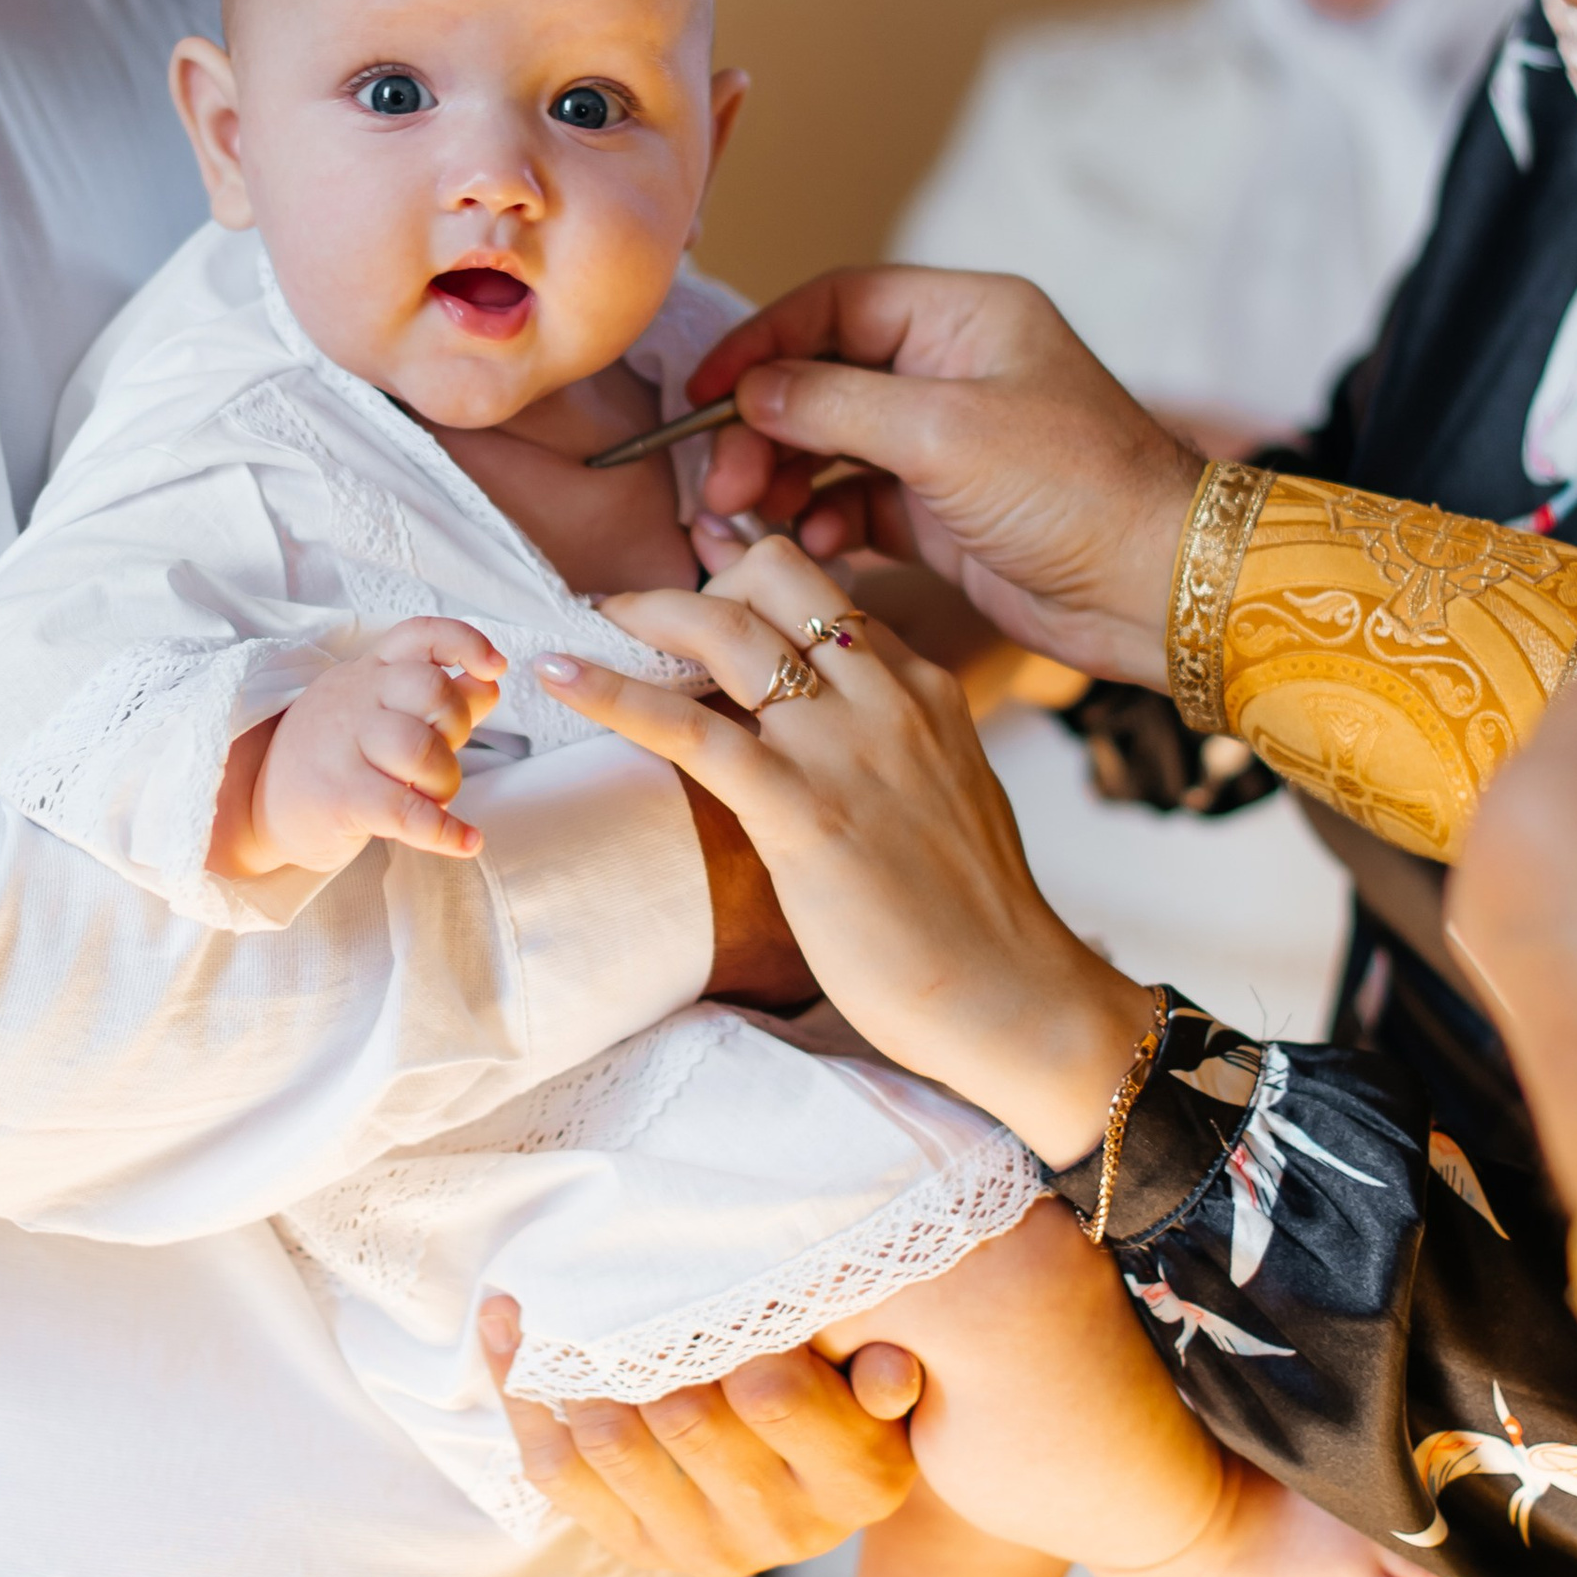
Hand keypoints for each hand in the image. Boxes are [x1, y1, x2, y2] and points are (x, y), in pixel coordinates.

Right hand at [210, 619, 501, 877]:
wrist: (259, 805)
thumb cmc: (335, 757)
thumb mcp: (379, 714)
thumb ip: (438, 698)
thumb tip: (489, 682)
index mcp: (368, 672)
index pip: (419, 635)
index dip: (464, 643)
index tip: (494, 667)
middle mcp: (354, 697)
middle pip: (431, 691)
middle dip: (457, 729)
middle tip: (441, 760)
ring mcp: (342, 745)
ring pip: (421, 750)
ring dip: (446, 782)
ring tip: (434, 799)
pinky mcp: (338, 796)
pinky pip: (407, 812)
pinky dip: (446, 831)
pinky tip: (466, 841)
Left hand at [481, 1292, 920, 1576]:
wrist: (819, 1481)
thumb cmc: (849, 1393)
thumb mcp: (882, 1376)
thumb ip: (880, 1366)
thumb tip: (885, 1370)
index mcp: (857, 1482)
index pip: (776, 1398)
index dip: (733, 1331)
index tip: (704, 1275)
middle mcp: (782, 1529)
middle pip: (685, 1419)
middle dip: (645, 1340)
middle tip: (612, 1272)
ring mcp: (701, 1547)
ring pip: (611, 1443)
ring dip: (573, 1364)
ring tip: (548, 1292)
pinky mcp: (635, 1546)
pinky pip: (556, 1472)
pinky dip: (521, 1396)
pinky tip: (507, 1329)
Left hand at [537, 529, 1154, 1164]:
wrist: (1015, 997)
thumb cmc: (974, 920)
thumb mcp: (942, 794)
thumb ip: (890, 747)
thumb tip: (827, 745)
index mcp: (922, 688)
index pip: (824, 593)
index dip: (749, 586)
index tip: (697, 605)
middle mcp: (887, 696)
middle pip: (775, 578)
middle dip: (697, 582)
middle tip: (636, 616)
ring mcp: (846, 747)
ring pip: (728, 628)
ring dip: (646, 614)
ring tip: (590, 625)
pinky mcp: (803, 809)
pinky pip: (691, 727)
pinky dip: (613, 692)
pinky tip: (561, 676)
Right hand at [684, 266, 1203, 689]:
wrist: (1154, 590)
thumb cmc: (1077, 490)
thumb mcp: (945, 434)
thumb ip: (833, 405)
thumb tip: (747, 391)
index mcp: (963, 318)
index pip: (834, 306)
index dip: (761, 344)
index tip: (704, 393)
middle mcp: (951, 370)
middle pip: (821, 378)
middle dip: (763, 427)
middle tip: (722, 480)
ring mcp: (945, 442)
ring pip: (831, 444)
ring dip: (782, 477)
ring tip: (746, 518)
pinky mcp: (942, 510)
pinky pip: (856, 501)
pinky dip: (823, 519)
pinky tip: (811, 542)